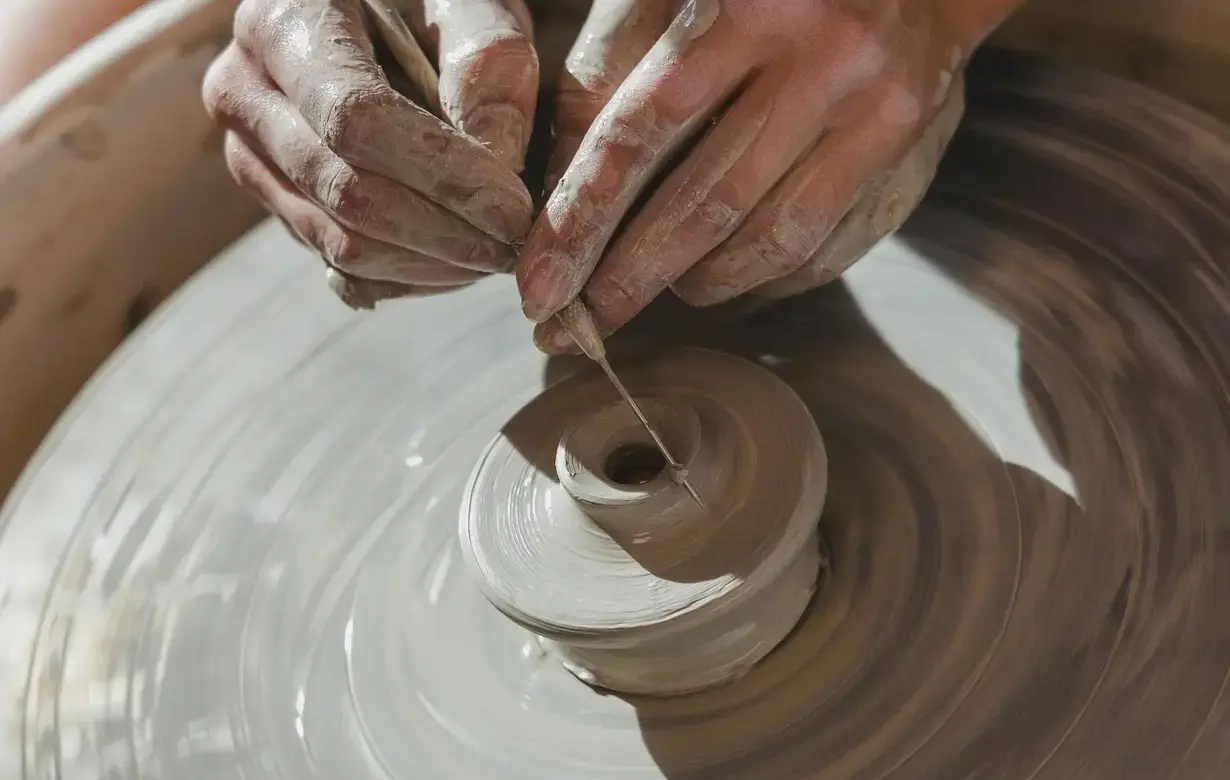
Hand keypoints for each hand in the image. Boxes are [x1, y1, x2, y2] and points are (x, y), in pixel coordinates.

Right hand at [202, 0, 537, 304]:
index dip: (443, 174)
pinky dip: (411, 274)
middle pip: (344, 193)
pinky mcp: (278, 206)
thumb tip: (498, 160)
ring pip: (341, 243)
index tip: (515, 208)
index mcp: (282, 22)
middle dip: (443, 233)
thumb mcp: (467, 0)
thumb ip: (489, 61)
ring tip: (499, 252)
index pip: (355, 120)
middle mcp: (244, 94)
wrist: (377, 13)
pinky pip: (343, 267)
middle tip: (518, 246)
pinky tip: (463, 259)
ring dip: (432, 265)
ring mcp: (252, 158)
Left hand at [519, 0, 1019, 351]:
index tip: (539, 286)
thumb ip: (609, 67)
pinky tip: (715, 277)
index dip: (582, 218)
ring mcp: (877, 105)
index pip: (642, 131)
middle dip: (629, 275)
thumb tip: (559, 187)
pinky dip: (759, 278)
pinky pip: (824, 244)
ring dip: (695, 281)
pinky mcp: (910, 148)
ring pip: (770, 237)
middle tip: (579, 327)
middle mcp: (823, 54)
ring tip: (647, 289)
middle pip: (706, 201)